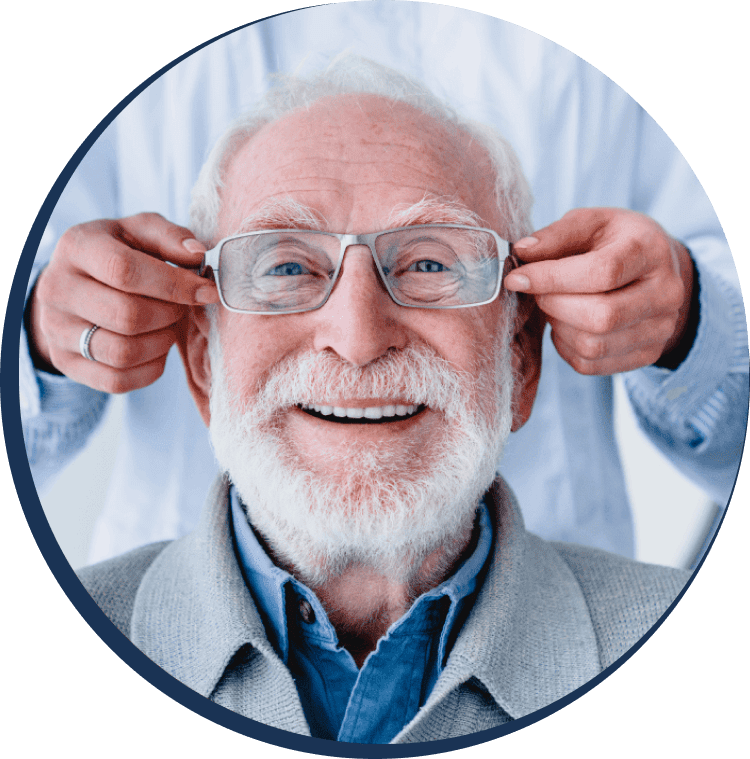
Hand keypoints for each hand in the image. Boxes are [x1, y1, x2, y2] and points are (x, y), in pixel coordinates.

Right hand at [30, 213, 219, 392]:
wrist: (74, 284)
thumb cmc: (118, 255)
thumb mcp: (140, 233)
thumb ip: (170, 237)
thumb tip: (197, 254)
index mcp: (77, 248)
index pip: (125, 271)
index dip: (175, 284)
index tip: (207, 291)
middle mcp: (58, 289)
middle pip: (127, 316)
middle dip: (170, 315)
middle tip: (181, 308)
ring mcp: (57, 330)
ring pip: (123, 353)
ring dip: (161, 342)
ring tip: (167, 325)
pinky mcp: (66, 363)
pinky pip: (117, 381)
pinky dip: (149, 368)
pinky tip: (155, 347)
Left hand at [504, 208, 694, 374]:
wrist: (655, 270)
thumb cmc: (614, 242)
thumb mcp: (590, 224)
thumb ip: (556, 235)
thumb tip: (522, 252)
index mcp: (650, 250)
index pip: (601, 272)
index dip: (551, 278)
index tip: (516, 278)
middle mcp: (666, 293)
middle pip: (601, 316)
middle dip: (554, 305)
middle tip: (538, 293)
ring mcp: (661, 328)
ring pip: (593, 345)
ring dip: (559, 327)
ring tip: (555, 306)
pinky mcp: (647, 354)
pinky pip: (591, 364)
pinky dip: (566, 347)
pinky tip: (566, 324)